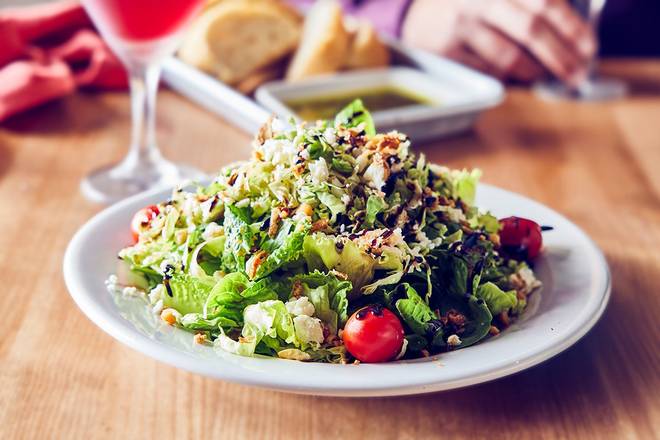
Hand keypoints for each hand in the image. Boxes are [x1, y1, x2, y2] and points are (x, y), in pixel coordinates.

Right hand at [401, 0, 595, 83]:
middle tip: (576, 75)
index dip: (572, 28)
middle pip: (531, 29)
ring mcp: (462, 23)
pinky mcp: (447, 48)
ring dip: (533, 71)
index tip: (589, 49)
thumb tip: (577, 34)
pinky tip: (513, 74)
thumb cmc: (475, 5)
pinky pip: (485, 69)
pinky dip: (504, 75)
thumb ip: (537, 5)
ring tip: (545, 75)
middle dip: (559, 56)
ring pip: (508, 55)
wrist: (421, 14)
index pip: (546, 2)